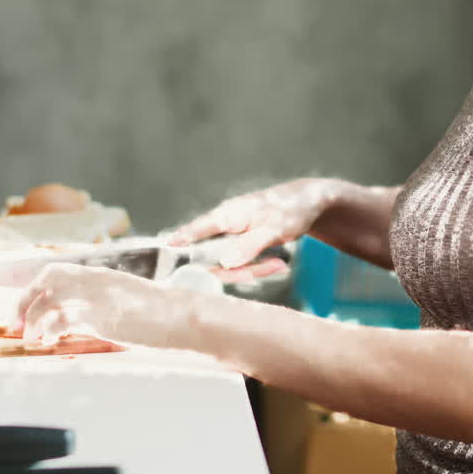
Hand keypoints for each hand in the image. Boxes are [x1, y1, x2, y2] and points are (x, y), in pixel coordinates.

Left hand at [16, 263, 205, 348]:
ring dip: (31, 318)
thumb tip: (79, 320)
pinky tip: (47, 340)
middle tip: (16, 321)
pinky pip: (61, 319)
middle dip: (24, 299)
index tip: (25, 304)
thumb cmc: (160, 314)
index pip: (56, 271)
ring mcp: (95, 297)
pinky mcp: (99, 317)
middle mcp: (94, 280)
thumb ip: (102, 304)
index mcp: (100, 274)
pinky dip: (48, 329)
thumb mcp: (126, 300)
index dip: (35, 287)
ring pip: (48, 300)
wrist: (181, 317)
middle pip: (46, 280)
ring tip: (29, 336)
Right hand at [168, 178, 345, 282]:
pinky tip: (277, 263)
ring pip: (230, 265)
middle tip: (275, 266)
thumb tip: (225, 263)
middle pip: (215, 258)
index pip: (197, 229)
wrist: (309, 203)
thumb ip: (249, 245)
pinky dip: (259, 266)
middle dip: (242, 270)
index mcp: (228, 214)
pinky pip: (241, 264)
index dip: (180, 240)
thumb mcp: (275, 228)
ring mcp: (231, 236)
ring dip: (255, 269)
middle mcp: (224, 225)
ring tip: (279, 263)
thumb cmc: (292, 209)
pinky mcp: (240, 245)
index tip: (163, 249)